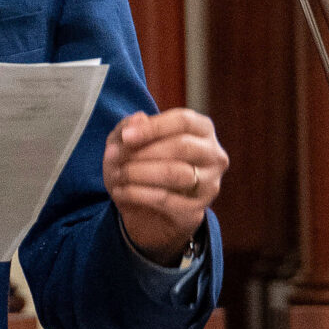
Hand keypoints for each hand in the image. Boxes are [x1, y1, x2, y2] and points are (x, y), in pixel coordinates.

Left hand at [104, 108, 228, 265]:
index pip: (184, 121)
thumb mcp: (127, 141)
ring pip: (176, 173)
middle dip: (144, 152)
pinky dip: (136, 194)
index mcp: (201, 130)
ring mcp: (209, 185)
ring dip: (139, 173)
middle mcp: (213, 155)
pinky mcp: (196, 210)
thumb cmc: (140, 163)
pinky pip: (166, 199)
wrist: (144, 210)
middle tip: (114, 157)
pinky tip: (120, 191)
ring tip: (118, 174)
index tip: (126, 136)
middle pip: (183, 146)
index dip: (154, 127)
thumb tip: (138, 118)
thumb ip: (131, 126)